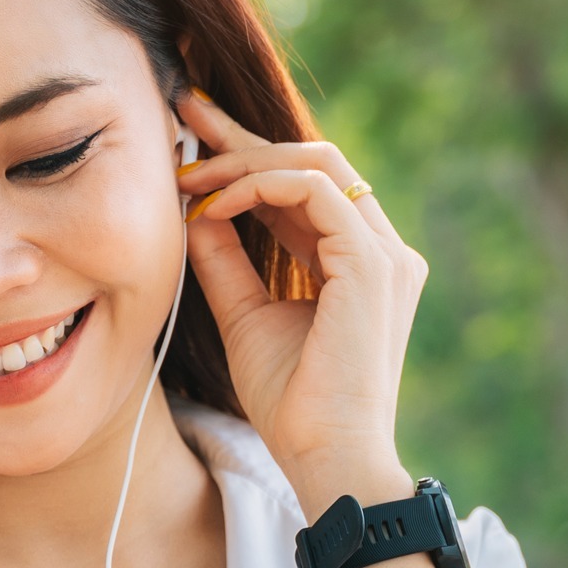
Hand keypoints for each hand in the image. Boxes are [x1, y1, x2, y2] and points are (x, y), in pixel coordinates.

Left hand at [175, 89, 425, 517]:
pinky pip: (313, 189)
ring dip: (245, 159)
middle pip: (313, 160)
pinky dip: (258, 187)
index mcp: (357, 262)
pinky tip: (213, 205)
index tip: (192, 144)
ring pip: (315, 162)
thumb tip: (194, 212)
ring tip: (189, 174)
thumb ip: (226, 262)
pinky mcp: (371, 262)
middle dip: (244, 135)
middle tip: (184, 110)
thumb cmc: (292, 404)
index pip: (304, 188)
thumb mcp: (246, 319)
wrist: (326, 457)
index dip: (248, 158)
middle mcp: (380, 249)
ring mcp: (382, 252)